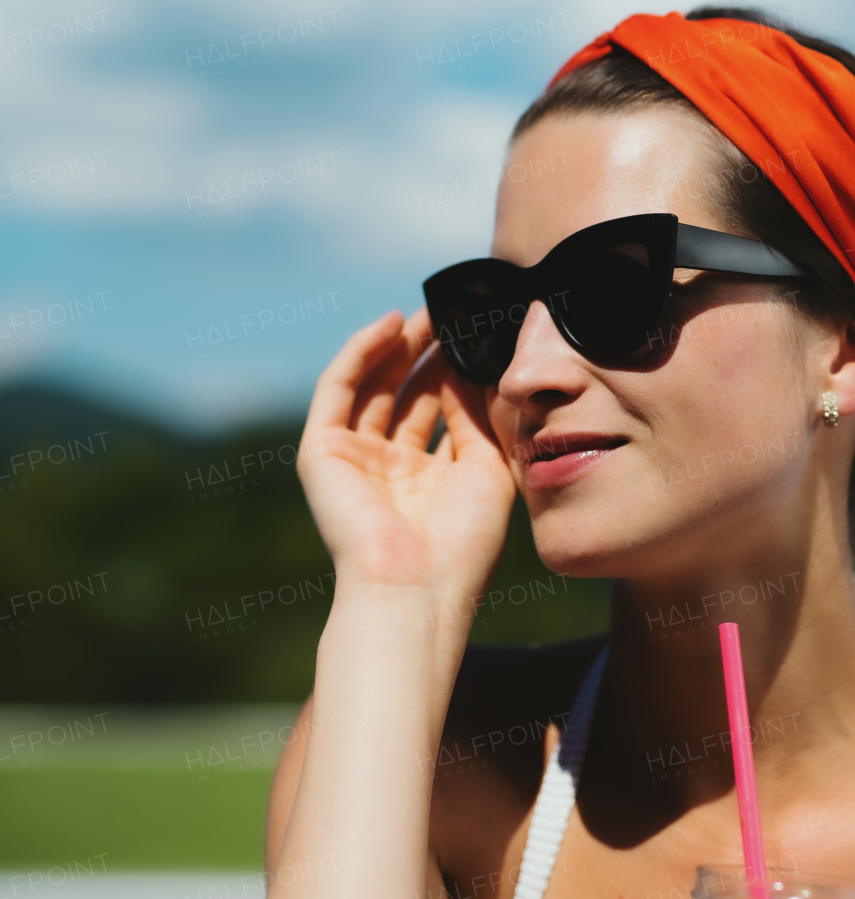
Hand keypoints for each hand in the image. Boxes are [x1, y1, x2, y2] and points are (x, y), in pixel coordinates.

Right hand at [297, 308, 515, 598]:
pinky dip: (361, 353)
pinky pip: (337, 390)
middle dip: (428, 351)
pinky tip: (390, 325)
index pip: (440, 409)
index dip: (457, 369)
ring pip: (372, 386)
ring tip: (427, 311)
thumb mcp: (488, 469)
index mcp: (428, 479)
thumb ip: (480, 417)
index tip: (481, 332)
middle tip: (453, 312)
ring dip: (397, 346)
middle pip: (406, 393)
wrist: (417, 587)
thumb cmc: (462, 544)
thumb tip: (481, 365)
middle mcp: (389, 468)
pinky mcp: (322, 453)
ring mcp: (354, 459)